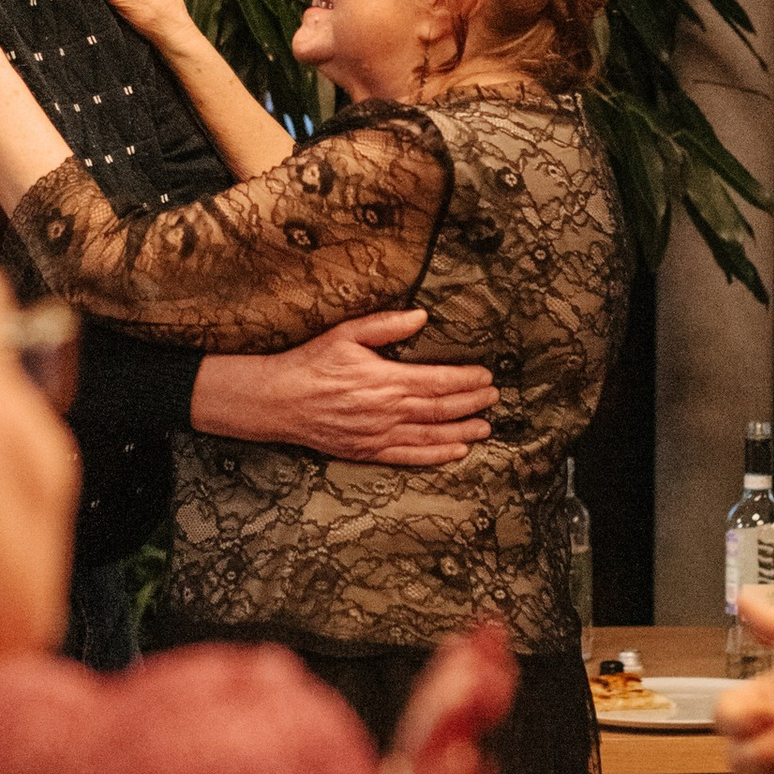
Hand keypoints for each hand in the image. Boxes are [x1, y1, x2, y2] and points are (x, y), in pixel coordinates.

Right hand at [190, 312, 496, 466]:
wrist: (278, 401)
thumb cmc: (311, 363)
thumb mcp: (346, 334)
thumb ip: (386, 325)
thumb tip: (421, 316)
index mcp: (385, 380)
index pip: (438, 381)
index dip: (466, 380)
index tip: (487, 376)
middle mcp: (387, 411)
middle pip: (440, 409)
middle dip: (472, 404)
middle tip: (494, 398)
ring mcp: (379, 435)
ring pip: (431, 436)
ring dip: (462, 432)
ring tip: (486, 428)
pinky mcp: (368, 452)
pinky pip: (410, 457)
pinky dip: (436, 456)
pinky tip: (456, 452)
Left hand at [386, 624, 584, 773]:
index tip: (474, 765)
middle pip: (419, 749)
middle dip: (451, 713)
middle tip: (480, 683)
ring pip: (428, 719)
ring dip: (461, 680)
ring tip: (490, 643)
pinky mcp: (416, 769)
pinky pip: (435, 712)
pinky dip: (457, 676)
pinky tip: (476, 644)